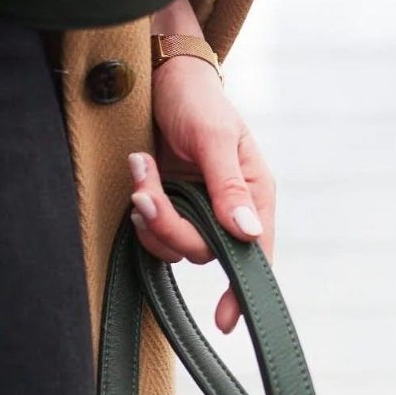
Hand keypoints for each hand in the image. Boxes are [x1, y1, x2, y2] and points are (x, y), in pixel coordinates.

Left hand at [129, 0, 274, 332]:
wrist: (159, 74)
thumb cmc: (196, 99)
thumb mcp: (215, 137)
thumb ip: (230, 187)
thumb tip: (249, 233)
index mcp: (254, 194)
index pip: (257, 252)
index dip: (244, 289)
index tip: (227, 320)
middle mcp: (230, 208)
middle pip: (203, 250)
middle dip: (168, 224)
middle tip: (146, 188)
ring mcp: (198, 208)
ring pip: (173, 245)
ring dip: (150, 216)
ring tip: (140, 170)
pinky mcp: (171, 205)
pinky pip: (153, 231)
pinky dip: (141, 209)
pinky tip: (138, 172)